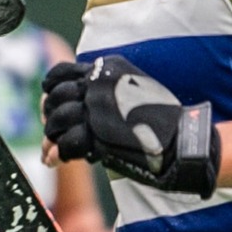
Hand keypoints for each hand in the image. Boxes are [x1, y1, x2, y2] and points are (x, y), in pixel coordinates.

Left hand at [42, 57, 219, 196]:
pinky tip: (58, 160)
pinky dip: (59, 154)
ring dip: (52, 137)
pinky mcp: (97, 136)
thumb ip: (104, 92)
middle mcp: (97, 86)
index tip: (50, 102)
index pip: (61, 73)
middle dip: (49, 117)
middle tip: (52, 132)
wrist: (182, 140)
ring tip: (52, 150)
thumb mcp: (133, 88)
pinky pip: (66, 144)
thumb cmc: (162, 119)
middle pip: (55, 98)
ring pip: (56, 121)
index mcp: (105, 70)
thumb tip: (78, 108)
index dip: (50, 90)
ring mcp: (96, 110)